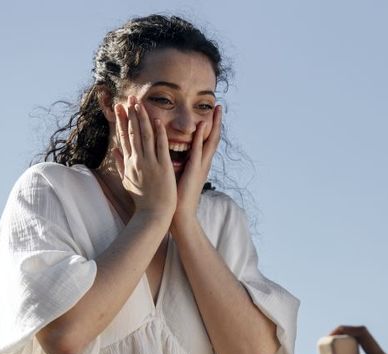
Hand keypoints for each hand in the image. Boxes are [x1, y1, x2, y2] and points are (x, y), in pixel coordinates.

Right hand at [112, 96, 176, 217]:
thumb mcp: (127, 181)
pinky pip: (160, 147)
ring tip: (139, 103)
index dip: (122, 121)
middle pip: (132, 133)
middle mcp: (137, 161)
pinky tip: (157, 121)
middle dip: (130, 114)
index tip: (120, 107)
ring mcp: (150, 163)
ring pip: (144, 136)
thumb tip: (114, 149)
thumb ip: (121, 164)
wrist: (152, 215)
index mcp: (130, 163)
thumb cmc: (142, 200)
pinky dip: (158, 134)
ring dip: (142, 119)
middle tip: (128, 98)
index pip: (124, 137)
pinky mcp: (162, 168)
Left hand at [175, 105, 222, 219]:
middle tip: (220, 105)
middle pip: (213, 138)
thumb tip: (168, 152)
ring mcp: (200, 166)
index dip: (210, 126)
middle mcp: (203, 163)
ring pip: (210, 141)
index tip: (211, 112)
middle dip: (217, 122)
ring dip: (213, 124)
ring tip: (217, 109)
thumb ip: (175, 162)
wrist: (179, 214)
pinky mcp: (195, 170)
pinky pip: (199, 150)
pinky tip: (201, 125)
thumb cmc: (175, 197)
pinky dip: (201, 137)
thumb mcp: (177, 175)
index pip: (206, 141)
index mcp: (199, 164)